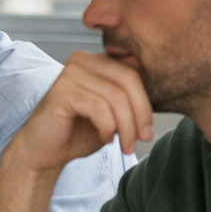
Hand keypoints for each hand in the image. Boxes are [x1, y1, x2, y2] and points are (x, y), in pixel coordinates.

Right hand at [7, 50, 155, 172]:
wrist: (44, 152)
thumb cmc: (80, 132)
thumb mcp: (113, 113)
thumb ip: (130, 98)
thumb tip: (166, 91)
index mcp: (96, 60)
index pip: (134, 73)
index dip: (146, 104)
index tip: (147, 131)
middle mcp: (81, 60)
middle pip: (128, 81)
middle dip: (140, 114)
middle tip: (142, 139)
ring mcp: (69, 73)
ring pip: (116, 97)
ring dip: (126, 127)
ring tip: (124, 145)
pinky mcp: (60, 91)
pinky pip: (98, 108)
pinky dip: (107, 127)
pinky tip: (104, 139)